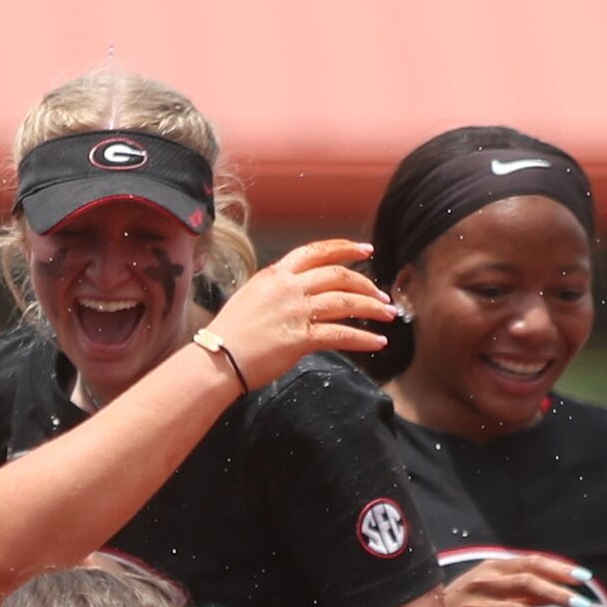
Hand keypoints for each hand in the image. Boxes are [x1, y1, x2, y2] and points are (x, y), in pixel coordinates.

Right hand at [199, 238, 395, 387]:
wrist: (218, 358)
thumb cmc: (230, 333)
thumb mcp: (252, 296)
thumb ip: (277, 289)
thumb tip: (298, 291)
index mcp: (276, 274)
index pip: (317, 251)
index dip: (345, 248)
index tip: (365, 250)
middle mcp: (289, 287)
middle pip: (339, 275)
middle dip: (366, 283)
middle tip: (382, 294)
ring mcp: (296, 311)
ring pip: (345, 301)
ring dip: (372, 308)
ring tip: (388, 315)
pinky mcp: (302, 338)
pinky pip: (341, 334)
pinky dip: (364, 338)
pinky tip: (378, 342)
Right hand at [434, 548, 595, 606]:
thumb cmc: (466, 604)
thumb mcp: (493, 589)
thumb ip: (524, 591)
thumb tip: (560, 594)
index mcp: (491, 568)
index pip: (531, 563)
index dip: (559, 570)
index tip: (584, 579)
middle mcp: (482, 584)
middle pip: (526, 584)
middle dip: (558, 594)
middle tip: (583, 605)